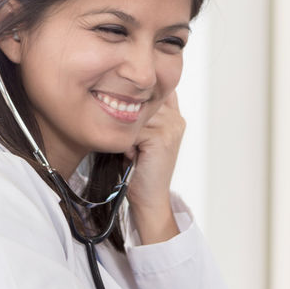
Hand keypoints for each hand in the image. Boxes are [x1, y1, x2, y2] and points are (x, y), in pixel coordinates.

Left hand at [126, 91, 183, 242]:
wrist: (149, 198)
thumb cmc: (139, 168)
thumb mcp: (140, 137)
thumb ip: (139, 116)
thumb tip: (113, 93)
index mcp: (174, 115)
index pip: (155, 90)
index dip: (137, 96)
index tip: (122, 105)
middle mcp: (176, 118)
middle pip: (142, 99)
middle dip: (127, 115)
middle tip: (127, 141)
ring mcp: (171, 127)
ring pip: (136, 114)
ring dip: (126, 130)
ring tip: (130, 149)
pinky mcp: (161, 138)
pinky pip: (133, 129)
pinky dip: (125, 142)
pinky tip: (130, 155)